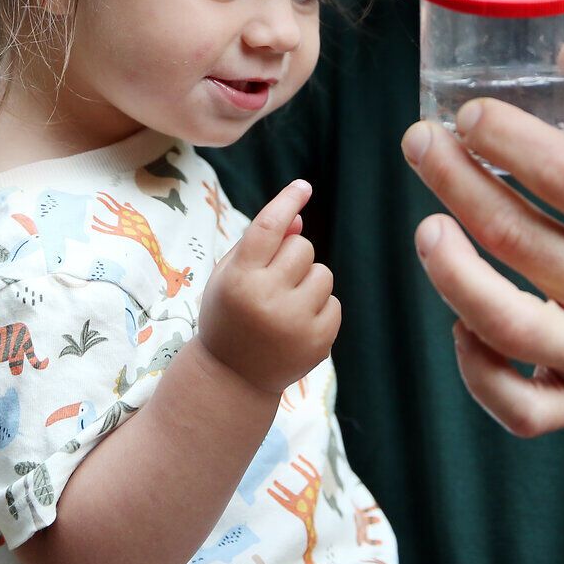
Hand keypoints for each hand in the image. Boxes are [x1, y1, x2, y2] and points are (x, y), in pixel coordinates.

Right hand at [198, 180, 339, 396]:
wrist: (232, 377)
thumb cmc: (229, 314)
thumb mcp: (230, 276)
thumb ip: (261, 243)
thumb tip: (299, 217)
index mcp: (239, 278)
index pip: (269, 227)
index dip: (287, 202)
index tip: (303, 186)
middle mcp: (266, 298)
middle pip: (302, 247)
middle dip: (293, 257)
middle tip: (274, 281)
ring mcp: (294, 322)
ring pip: (323, 273)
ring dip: (309, 282)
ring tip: (285, 305)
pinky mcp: (317, 342)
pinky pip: (335, 302)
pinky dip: (320, 308)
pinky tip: (296, 325)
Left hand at [401, 50, 563, 442]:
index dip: (508, 138)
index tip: (467, 111)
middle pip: (520, 239)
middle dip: (455, 183)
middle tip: (419, 142)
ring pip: (507, 325)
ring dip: (452, 275)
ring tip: (427, 229)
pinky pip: (519, 406)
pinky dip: (478, 372)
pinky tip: (461, 326)